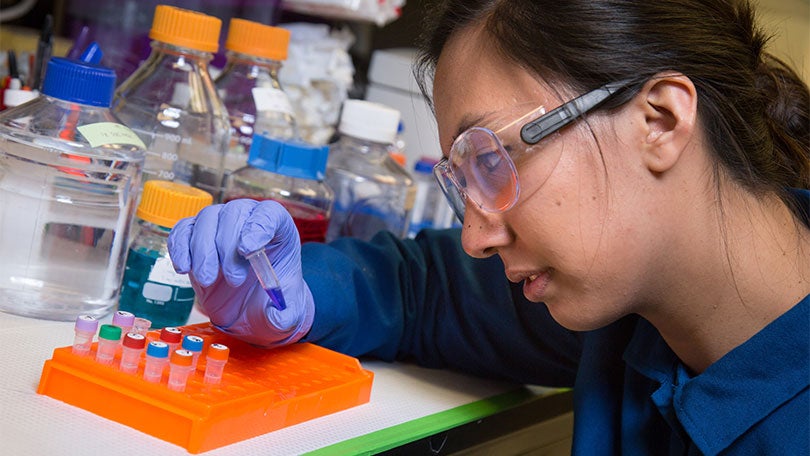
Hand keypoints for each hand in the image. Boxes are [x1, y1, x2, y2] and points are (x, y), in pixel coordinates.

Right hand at [168, 199, 313, 347]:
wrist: (247, 308)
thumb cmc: (270, 301)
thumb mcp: (286, 314)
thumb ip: (285, 316)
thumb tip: (275, 313)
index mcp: (278, 230)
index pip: (269, 214)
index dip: (258, 226)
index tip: (247, 250)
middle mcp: (248, 220)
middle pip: (234, 214)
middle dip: (228, 247)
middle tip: (233, 281)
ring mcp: (220, 225)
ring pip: (207, 219)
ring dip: (203, 250)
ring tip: (207, 280)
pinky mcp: (195, 237)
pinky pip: (183, 229)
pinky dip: (179, 246)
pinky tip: (184, 268)